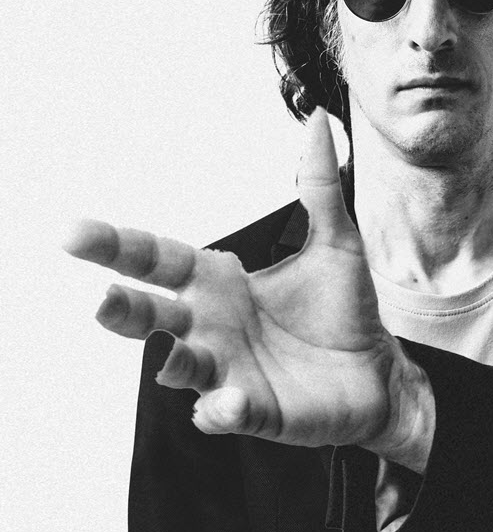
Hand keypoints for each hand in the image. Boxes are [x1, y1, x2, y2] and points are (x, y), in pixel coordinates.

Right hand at [66, 110, 434, 465]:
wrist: (380, 374)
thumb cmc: (344, 312)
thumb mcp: (336, 243)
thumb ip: (319, 185)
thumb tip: (320, 118)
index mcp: (216, 284)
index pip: (156, 259)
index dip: (116, 246)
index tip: (74, 232)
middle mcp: (209, 328)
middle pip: (151, 316)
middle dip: (124, 310)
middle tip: (104, 299)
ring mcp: (226, 371)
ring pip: (180, 367)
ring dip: (170, 362)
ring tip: (169, 355)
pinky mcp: (254, 411)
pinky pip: (225, 413)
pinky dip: (220, 410)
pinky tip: (225, 402)